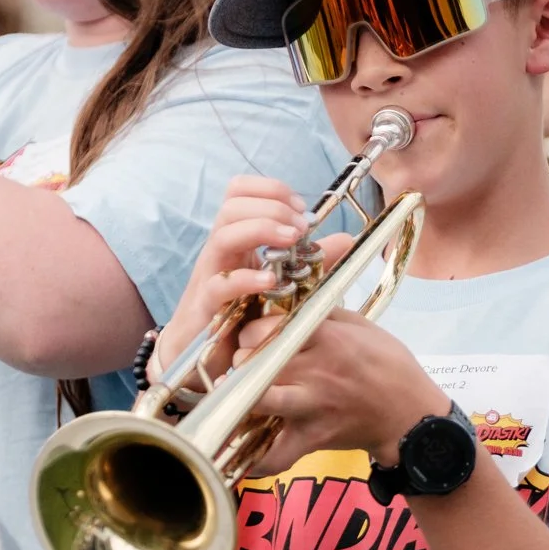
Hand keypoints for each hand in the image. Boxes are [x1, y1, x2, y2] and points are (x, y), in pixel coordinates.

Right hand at [152, 176, 312, 386]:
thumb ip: (310, 260)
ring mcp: (210, 277)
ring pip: (222, 235)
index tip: (301, 210)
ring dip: (261, 229)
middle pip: (232, 206)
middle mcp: (220, 252)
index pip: (240, 192)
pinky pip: (219, 286)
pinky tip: (272, 280)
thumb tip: (346, 239)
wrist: (202, 360)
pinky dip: (247, 278)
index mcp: (236, 240)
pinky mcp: (207, 307)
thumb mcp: (280, 282)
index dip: (271, 190)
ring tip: (291, 240)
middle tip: (301, 227)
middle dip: (271, 206)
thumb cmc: (240, 316)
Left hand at [235, 307, 450, 477]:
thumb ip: (324, 313)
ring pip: (258, 400)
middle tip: (244, 363)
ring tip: (238, 394)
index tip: (255, 334)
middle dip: (241, 360)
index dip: (253, 330)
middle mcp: (315, 370)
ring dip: (240, 397)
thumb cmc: (389, 366)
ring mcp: (312, 406)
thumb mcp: (361, 326)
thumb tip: (290, 300)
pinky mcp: (313, 437)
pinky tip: (245, 453)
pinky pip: (277, 454)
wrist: (413, 414)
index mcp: (327, 338)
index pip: (269, 327)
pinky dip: (258, 459)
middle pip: (254, 360)